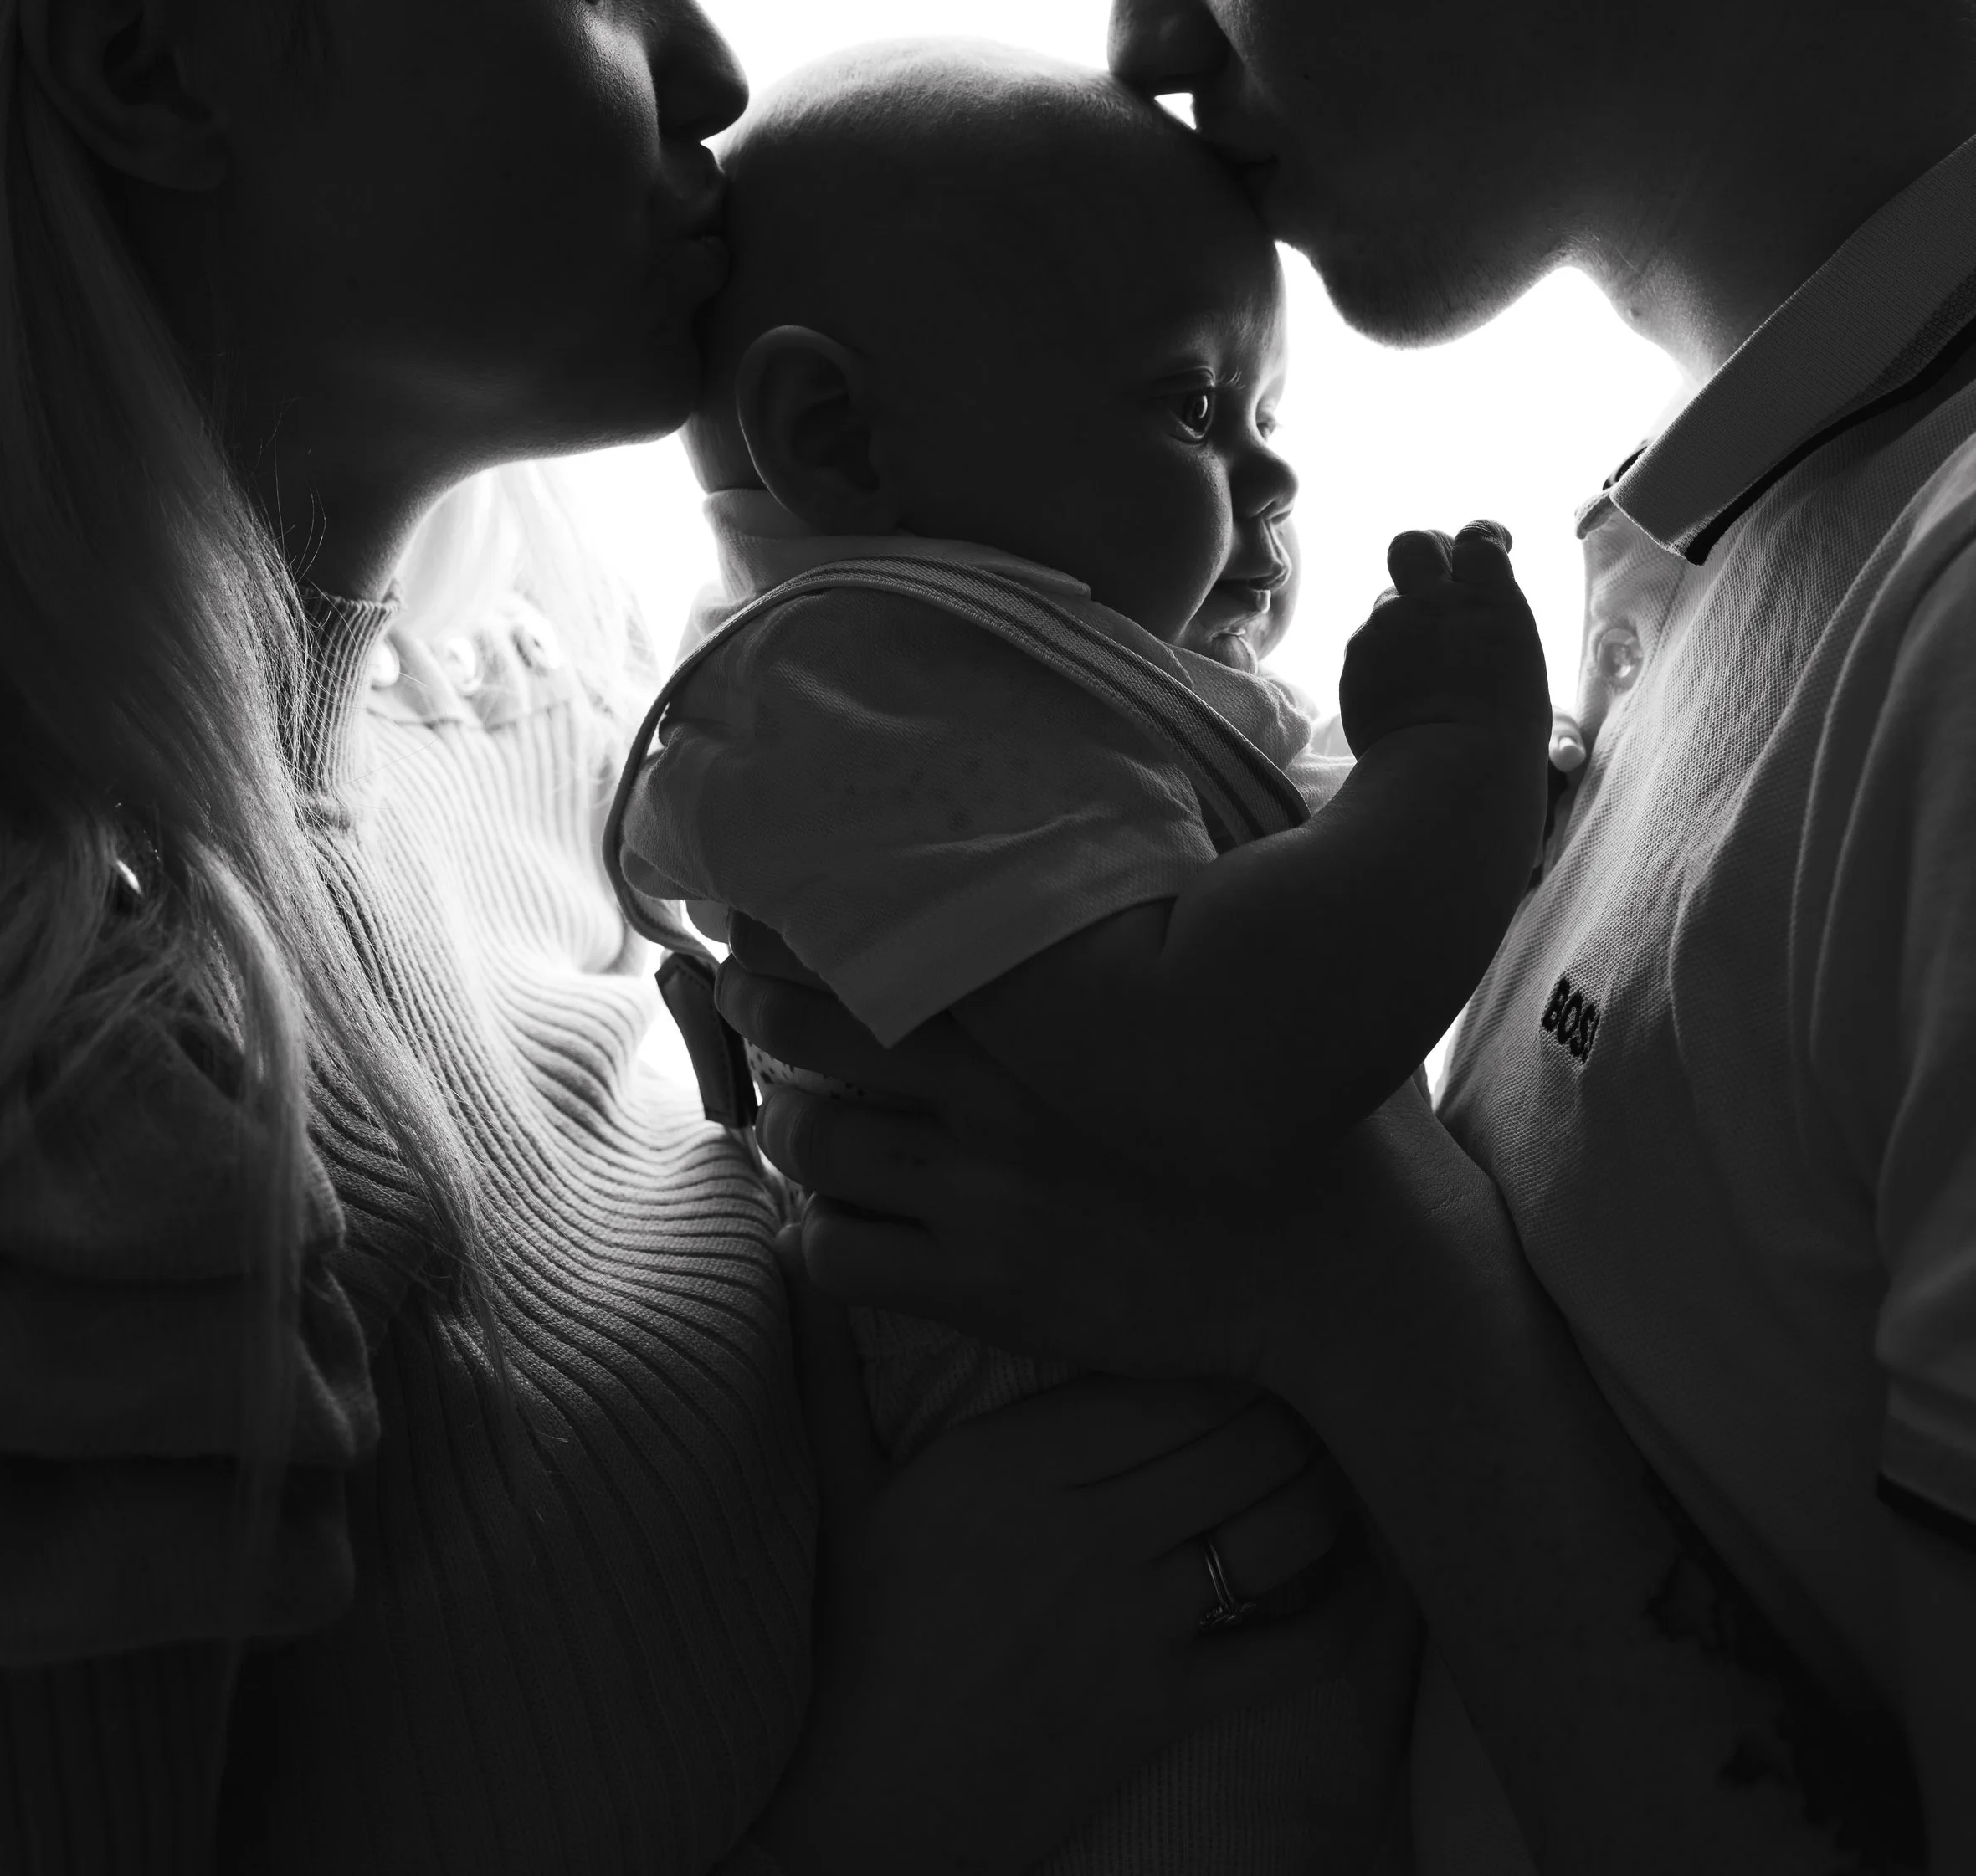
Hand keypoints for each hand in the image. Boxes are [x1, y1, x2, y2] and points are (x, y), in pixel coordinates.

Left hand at [717, 928, 1446, 1390]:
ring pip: (806, 1143)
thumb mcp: (1250, 971)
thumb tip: (1133, 796)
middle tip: (740, 990)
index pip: (879, 937)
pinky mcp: (988, 1292)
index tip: (772, 902)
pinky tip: (838, 1213)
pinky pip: (839, 1258)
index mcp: (1053, 1003)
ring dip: (783, 1120)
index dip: (801, 919)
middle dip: (756, 1002)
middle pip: (811, 1029)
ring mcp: (984, 1198)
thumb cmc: (1307, 1106)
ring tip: (791, 1108)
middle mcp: (1000, 1091)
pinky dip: (817, 1232)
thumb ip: (1175, 893)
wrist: (1349, 1269)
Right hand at [751, 1229, 1389, 1875]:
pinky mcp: (1164, 1712)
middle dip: (1289, 1405)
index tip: (1247, 1328)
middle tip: (1312, 1384)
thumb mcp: (832, 1490)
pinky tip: (1372, 1577)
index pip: (1165, 1376)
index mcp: (1016, 1461)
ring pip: (1276, 1523)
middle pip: (1241, 1435)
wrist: (854, 1813)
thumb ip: (824, 1362)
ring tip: (1338, 1461)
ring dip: (1322, 1490)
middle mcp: (1090, 1528)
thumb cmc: (842, 1641)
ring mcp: (1135, 1623)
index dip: (1224, 1350)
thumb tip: (785, 1242)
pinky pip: (1290, 1650)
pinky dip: (1347, 1611)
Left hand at [1338, 518, 1549, 760]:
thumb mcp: (1516, 664)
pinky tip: (1398, 698)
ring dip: (1401, 625)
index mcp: (1490, 600)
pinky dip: (1379, 663)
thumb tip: (1463, 614)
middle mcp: (1436, 600)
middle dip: (1423, 553)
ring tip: (1421, 676)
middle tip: (1432, 582)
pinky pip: (1367, 644)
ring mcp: (1390, 624)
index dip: (1478, 538)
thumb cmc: (1502, 734)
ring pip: (1388, 602)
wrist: (1453, 772)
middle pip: (1414, 543)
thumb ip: (1484, 624)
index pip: (1477, 538)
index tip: (1480, 546)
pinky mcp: (1357, 653)